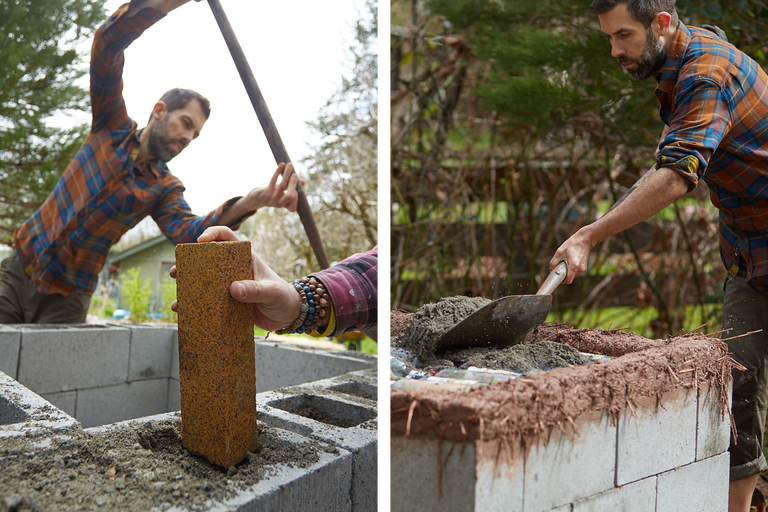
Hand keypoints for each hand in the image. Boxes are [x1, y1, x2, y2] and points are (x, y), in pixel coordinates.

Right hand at [170, 226, 300, 330]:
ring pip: (204, 282)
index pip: (227, 237)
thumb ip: (256, 290)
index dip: (212, 234)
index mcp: (245, 258)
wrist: (289, 316)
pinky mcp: (228, 303)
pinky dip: (196, 306)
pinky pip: (208, 301)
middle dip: (189, 264)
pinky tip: (185, 313)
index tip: (200, 241)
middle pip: (207, 260)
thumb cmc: (284, 298)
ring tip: (177, 298)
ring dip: (188, 287)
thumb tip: (233, 289)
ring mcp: (229, 286)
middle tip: (176, 271)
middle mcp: (234, 269)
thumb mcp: (272, 292)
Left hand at [248, 162, 302, 211]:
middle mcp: (280, 204)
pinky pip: (273, 180)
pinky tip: (282, 164)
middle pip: (290, 195)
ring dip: (287, 174)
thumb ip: (294, 188)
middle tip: (295, 174)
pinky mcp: (266, 191)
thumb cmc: (275, 195)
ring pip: (282, 185)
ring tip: (290, 165)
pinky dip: (278, 171)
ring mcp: (272, 198)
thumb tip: (303, 182)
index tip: (297, 188)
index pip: (295, 203)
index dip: (297, 195)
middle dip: (293, 184)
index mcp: (286, 206)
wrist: (258, 199)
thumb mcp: (285, 193)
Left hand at [549, 227, 595, 284]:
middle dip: (564, 275)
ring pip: (573, 275)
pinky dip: (571, 269)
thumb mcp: (559, 252)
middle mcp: (580, 269)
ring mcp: (583, 269)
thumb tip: (551, 270)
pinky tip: (570, 261)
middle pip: (570, 278)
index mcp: (574, 266)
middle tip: (560, 267)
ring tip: (566, 262)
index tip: (557, 277)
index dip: (561, 281)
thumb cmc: (572, 244)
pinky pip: (576, 272)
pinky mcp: (584, 267)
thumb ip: (553, 263)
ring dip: (568, 272)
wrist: (584, 240)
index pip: (568, 281)